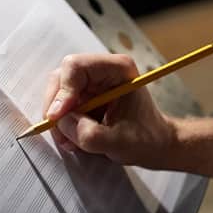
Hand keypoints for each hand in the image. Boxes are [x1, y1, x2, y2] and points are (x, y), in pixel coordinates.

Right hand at [41, 53, 176, 167]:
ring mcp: (92, 82)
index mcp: (118, 69)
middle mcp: (102, 69)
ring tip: (69, 141)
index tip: (57, 118)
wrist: (155, 145)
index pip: (76, 67)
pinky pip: (63, 105)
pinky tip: (74, 138)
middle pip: (61, 78)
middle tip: (60, 134)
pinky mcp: (86, 96)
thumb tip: (61, 122)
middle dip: (56, 108)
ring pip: (58, 93)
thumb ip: (89, 133)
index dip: (63, 92)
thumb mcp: (119, 143)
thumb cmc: (146, 140)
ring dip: (59, 119)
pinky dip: (63, 123)